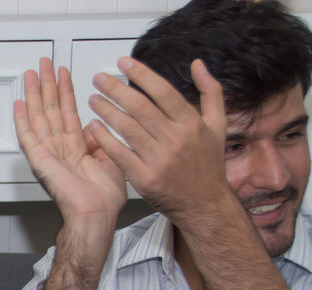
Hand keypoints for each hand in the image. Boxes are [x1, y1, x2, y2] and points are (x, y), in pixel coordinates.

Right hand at [15, 58, 125, 228]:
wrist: (96, 213)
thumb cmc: (104, 198)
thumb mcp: (111, 159)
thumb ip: (102, 139)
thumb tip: (95, 125)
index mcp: (76, 148)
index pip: (68, 111)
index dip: (65, 91)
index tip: (61, 73)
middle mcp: (60, 148)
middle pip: (50, 108)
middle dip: (47, 84)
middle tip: (43, 64)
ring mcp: (48, 152)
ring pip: (39, 116)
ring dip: (34, 94)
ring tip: (32, 73)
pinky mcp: (39, 160)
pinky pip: (28, 136)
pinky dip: (22, 120)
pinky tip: (19, 105)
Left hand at [86, 57, 230, 224]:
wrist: (204, 204)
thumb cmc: (208, 165)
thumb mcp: (218, 125)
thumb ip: (210, 92)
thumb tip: (198, 64)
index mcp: (191, 124)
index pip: (162, 91)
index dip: (141, 74)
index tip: (124, 63)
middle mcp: (176, 140)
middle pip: (140, 107)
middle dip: (116, 89)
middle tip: (99, 79)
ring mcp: (159, 160)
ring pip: (127, 128)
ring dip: (107, 111)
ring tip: (93, 99)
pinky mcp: (145, 178)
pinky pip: (119, 154)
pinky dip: (105, 139)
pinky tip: (93, 127)